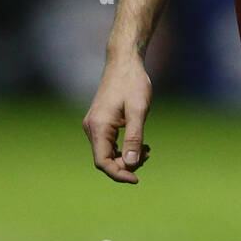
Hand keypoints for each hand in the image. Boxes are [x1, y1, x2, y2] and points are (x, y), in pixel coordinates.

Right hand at [83, 56, 152, 183]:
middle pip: (105, 159)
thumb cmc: (133, 83)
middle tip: (148, 155)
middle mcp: (92, 127)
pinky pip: (109, 143)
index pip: (102, 162)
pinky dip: (123, 147)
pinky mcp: (100, 121)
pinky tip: (140, 144)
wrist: (124, 61)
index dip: (119, 174)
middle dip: (126, 164)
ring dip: (126, 156)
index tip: (137, 179)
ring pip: (107, 152)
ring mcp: (94, 124)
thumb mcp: (138, 111)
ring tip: (147, 149)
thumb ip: (134, 138)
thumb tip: (130, 164)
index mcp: (98, 126)